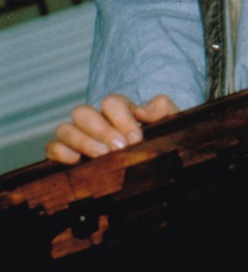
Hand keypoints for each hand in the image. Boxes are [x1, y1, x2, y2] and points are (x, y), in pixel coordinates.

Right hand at [47, 93, 178, 164]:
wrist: (155, 168)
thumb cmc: (160, 143)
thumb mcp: (169, 125)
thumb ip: (163, 109)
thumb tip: (142, 110)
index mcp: (119, 110)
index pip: (111, 102)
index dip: (121, 119)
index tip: (136, 139)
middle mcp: (95, 120)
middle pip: (82, 112)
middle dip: (101, 130)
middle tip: (119, 148)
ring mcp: (79, 136)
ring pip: (65, 128)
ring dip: (82, 141)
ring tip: (102, 156)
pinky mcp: (67, 154)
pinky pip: (52, 147)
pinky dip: (60, 152)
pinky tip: (77, 161)